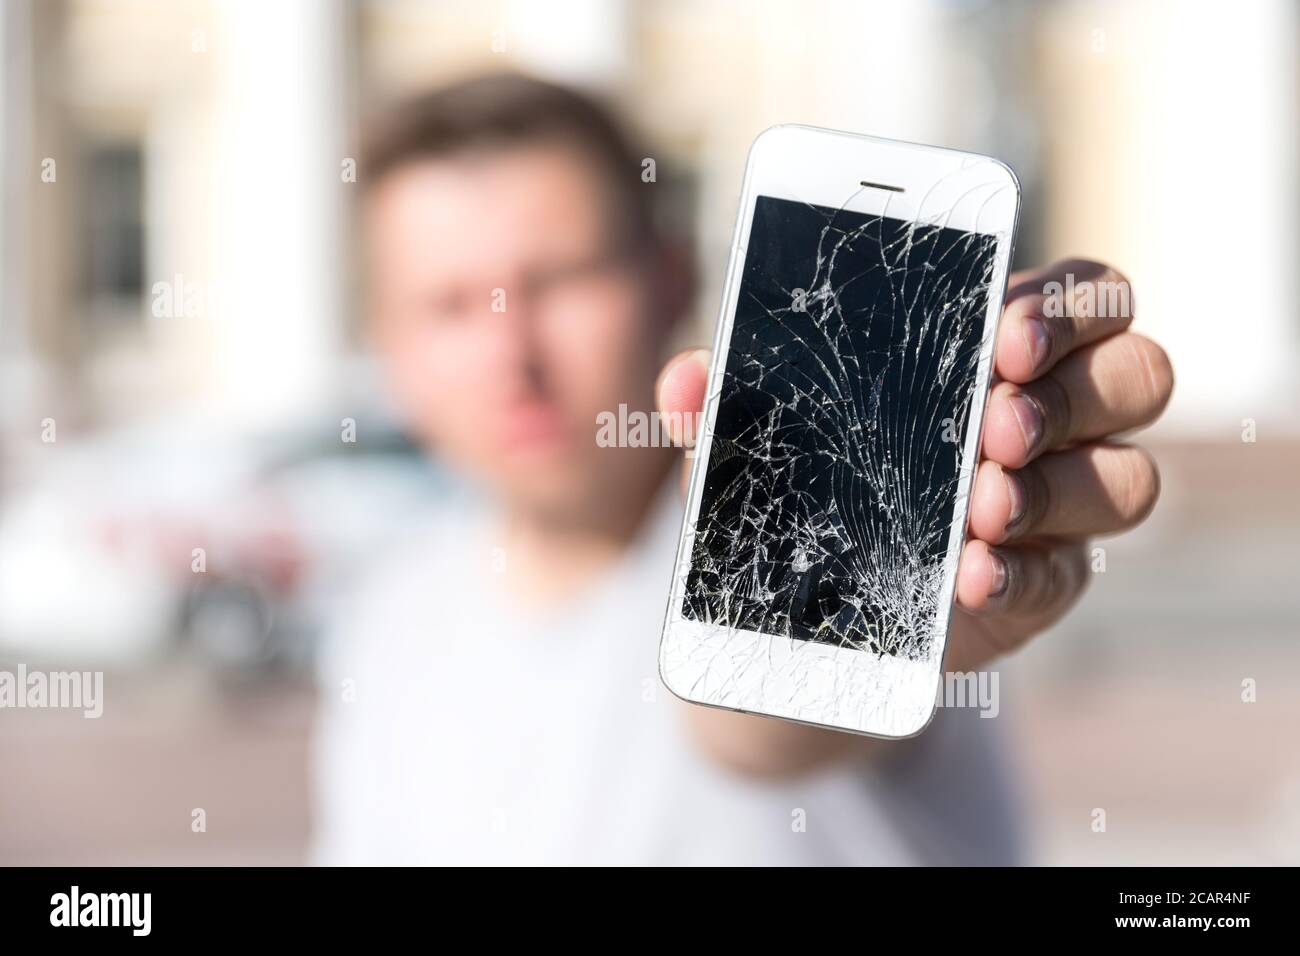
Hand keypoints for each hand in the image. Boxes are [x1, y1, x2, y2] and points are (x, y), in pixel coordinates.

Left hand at [656, 259, 1172, 675]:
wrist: (816, 597)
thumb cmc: (813, 474)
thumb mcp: (768, 431)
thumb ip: (733, 401)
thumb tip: (683, 381)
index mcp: (1002, 347)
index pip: (1085, 294)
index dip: (1068, 304)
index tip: (1005, 333)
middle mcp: (1056, 417)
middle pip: (1137, 374)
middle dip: (1072, 394)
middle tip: (993, 423)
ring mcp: (1061, 504)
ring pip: (1129, 478)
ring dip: (1059, 488)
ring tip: (980, 507)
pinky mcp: (1046, 582)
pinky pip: (1070, 574)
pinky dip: (1022, 574)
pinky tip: (971, 575)